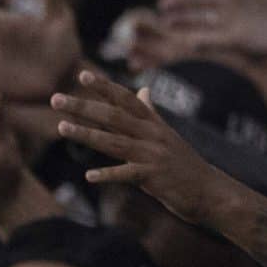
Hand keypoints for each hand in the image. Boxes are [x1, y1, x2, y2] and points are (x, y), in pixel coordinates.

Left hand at [51, 70, 231, 222]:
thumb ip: (151, 113)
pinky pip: (127, 174)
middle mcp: (152, 135)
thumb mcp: (168, 135)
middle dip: (83, 106)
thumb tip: (143, 90)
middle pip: (113, 116)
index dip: (104, 86)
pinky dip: (108, 174)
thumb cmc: (185, 164)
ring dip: (86, 134)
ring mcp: (153, 155)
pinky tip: (89, 176)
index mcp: (154, 124)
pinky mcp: (154, 177)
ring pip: (114, 141)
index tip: (82, 75)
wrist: (210, 190)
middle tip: (55, 99)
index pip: (126, 98)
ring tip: (62, 127)